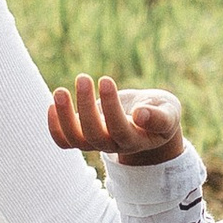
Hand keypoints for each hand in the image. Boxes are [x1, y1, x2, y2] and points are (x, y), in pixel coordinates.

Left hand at [46, 72, 185, 165]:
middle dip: (86, 106)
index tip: (106, 79)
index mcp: (137, 140)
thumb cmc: (160, 112)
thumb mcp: (169, 112)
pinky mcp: (85, 136)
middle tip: (83, 77)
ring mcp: (98, 142)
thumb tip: (140, 115)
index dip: (111, 107)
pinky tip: (53, 103)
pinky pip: (65, 141)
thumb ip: (159, 117)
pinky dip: (55, 126)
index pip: (120, 129)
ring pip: (76, 140)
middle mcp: (115, 145)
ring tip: (60, 91)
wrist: (148, 120)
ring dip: (65, 116)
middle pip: (95, 135)